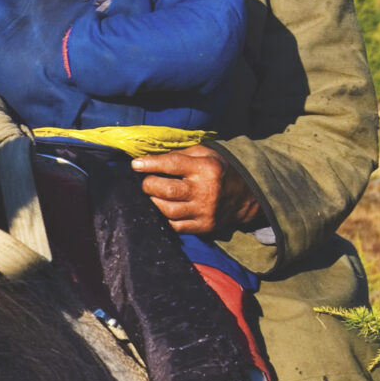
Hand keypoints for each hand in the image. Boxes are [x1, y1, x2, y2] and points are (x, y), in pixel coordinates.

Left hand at [131, 145, 261, 235]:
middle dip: (149, 185)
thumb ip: (179, 155)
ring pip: (169, 211)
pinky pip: (176, 226)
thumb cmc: (217, 169)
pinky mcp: (204, 227)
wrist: (244, 194)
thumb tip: (149, 159)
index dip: (151, 164)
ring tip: (155, 194)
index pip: (173, 165)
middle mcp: (206, 191)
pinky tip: (166, 208)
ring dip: (155, 202)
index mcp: (206, 168)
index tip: (135, 165)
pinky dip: (166, 217)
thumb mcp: (204, 154)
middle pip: (168, 191)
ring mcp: (205, 211)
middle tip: (147, 182)